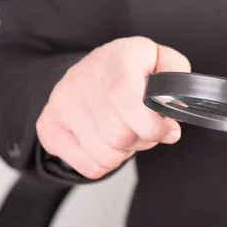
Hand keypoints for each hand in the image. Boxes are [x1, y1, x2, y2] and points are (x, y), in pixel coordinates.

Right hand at [36, 36, 190, 178]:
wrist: (94, 67)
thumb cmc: (135, 68)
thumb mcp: (164, 62)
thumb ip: (177, 85)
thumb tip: (172, 118)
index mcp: (117, 58)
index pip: (127, 102)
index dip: (152, 126)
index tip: (167, 129)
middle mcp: (82, 78)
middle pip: (119, 137)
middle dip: (142, 139)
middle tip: (143, 125)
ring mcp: (61, 102)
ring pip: (106, 156)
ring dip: (125, 152)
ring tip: (125, 129)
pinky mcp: (48, 126)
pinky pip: (89, 168)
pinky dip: (106, 162)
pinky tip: (107, 139)